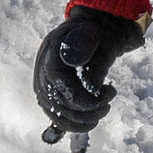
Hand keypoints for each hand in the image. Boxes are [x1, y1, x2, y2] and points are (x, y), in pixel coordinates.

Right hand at [34, 8, 145, 135]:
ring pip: (57, 115)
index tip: (108, 93)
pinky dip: (74, 124)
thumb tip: (91, 89)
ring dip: (83, 120)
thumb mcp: (103, 39)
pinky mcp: (49, 94)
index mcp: (53, 50)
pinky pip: (56, 117)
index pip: (60, 83)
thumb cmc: (99, 32)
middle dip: (88, 110)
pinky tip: (91, 120)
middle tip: (109, 102)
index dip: (82, 97)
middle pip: (59, 102)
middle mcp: (43, 69)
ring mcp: (44, 83)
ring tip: (104, 110)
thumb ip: (95, 62)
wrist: (92, 29)